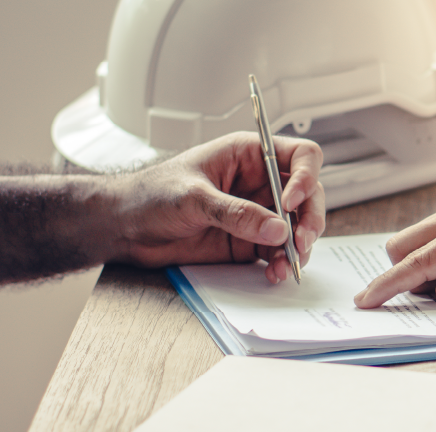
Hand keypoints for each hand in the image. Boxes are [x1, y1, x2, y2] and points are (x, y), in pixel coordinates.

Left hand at [109, 131, 324, 282]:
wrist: (125, 227)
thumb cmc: (151, 195)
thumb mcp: (193, 197)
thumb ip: (236, 213)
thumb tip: (277, 229)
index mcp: (249, 155)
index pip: (300, 156)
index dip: (306, 177)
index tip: (292, 202)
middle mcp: (260, 183)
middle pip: (308, 195)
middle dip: (310, 218)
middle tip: (301, 240)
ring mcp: (258, 213)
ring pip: (297, 227)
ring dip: (300, 246)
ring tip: (288, 263)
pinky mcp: (250, 241)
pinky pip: (278, 251)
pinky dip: (283, 263)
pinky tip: (275, 272)